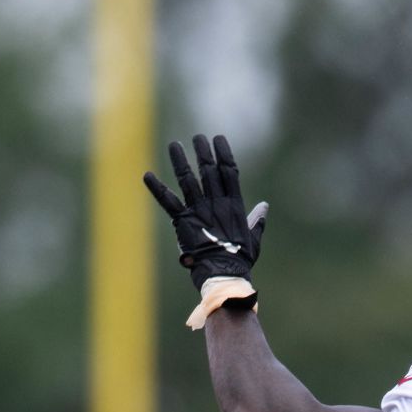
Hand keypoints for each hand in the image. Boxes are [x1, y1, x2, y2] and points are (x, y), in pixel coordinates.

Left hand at [143, 134, 267, 290]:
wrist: (224, 274)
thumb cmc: (240, 260)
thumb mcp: (254, 238)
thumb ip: (257, 221)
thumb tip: (264, 207)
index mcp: (234, 205)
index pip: (229, 172)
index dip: (223, 154)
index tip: (219, 139)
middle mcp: (216, 203)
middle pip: (209, 170)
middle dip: (203, 152)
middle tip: (198, 138)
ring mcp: (199, 210)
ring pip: (188, 179)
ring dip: (180, 161)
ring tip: (174, 145)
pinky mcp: (183, 221)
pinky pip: (168, 201)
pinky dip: (157, 189)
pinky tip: (147, 175)